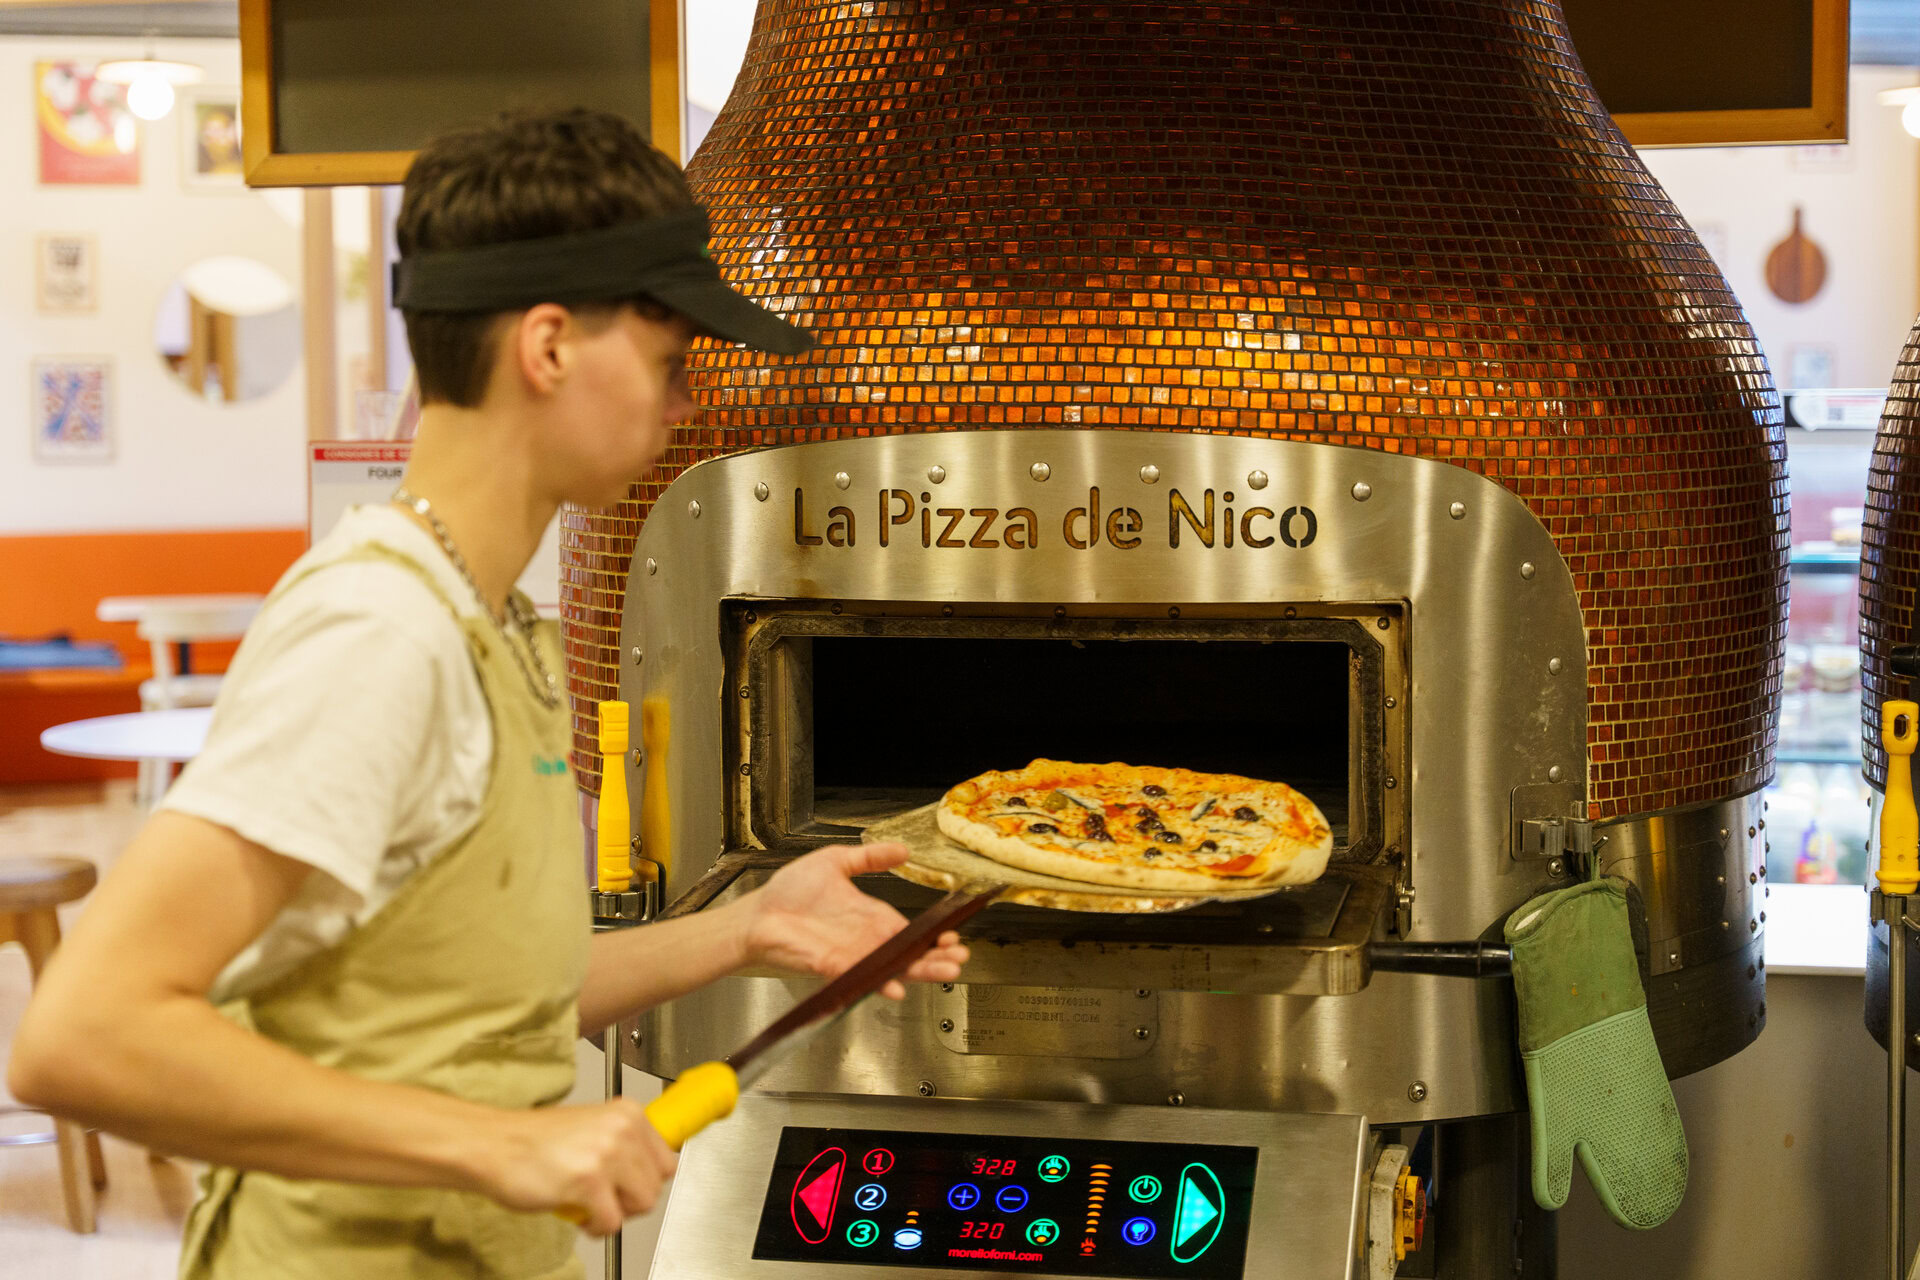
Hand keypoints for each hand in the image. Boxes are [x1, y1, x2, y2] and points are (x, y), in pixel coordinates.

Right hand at [474, 1099, 677, 1235]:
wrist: (493, 1146)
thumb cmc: (534, 1142)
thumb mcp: (591, 1128)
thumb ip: (622, 1143)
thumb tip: (649, 1170)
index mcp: (627, 1113)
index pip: (668, 1159)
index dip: (647, 1180)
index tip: (630, 1187)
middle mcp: (622, 1128)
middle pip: (658, 1184)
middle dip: (633, 1200)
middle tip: (606, 1199)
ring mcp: (607, 1153)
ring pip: (643, 1203)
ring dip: (617, 1214)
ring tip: (592, 1205)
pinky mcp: (588, 1180)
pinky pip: (612, 1222)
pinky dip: (596, 1228)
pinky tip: (579, 1215)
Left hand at [739, 843, 970, 998]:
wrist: (757, 912)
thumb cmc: (790, 891)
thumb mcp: (835, 862)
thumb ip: (869, 858)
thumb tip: (903, 849)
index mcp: (870, 916)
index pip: (908, 930)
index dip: (932, 934)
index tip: (953, 934)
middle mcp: (865, 939)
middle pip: (907, 953)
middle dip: (935, 957)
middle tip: (960, 958)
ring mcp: (851, 955)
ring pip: (892, 967)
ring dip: (918, 972)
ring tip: (945, 972)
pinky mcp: (832, 966)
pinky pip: (860, 977)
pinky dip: (879, 983)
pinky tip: (896, 987)